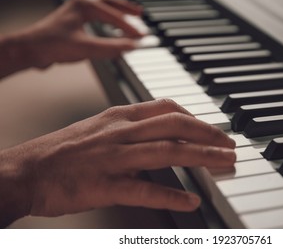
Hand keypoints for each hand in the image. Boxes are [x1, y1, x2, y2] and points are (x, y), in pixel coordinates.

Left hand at [0, 0, 142, 77]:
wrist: (31, 49)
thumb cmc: (53, 45)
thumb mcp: (87, 48)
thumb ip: (111, 47)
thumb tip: (132, 46)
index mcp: (86, 6)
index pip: (115, 17)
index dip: (130, 28)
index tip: (142, 37)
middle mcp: (81, 4)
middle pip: (111, 3)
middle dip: (127, 9)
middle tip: (140, 14)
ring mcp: (77, 11)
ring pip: (103, 7)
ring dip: (118, 12)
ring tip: (131, 15)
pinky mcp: (74, 20)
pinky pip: (96, 15)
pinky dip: (108, 19)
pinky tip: (111, 26)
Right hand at [0, 99, 235, 226]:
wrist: (26, 170)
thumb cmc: (63, 150)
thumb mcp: (99, 126)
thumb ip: (130, 126)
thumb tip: (158, 133)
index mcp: (119, 116)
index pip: (167, 108)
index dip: (196, 117)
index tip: (212, 128)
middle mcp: (120, 132)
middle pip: (174, 126)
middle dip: (208, 133)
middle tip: (230, 145)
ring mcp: (113, 158)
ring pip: (167, 152)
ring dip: (201, 157)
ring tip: (225, 163)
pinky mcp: (104, 186)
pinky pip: (144, 191)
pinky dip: (171, 195)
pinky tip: (191, 201)